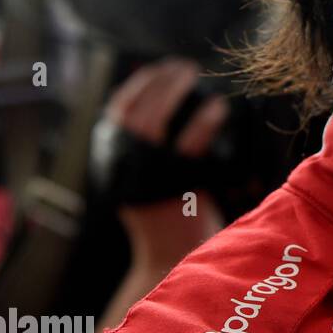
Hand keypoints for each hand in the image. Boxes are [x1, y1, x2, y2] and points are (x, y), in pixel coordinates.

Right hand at [104, 58, 227, 279]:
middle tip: (183, 67)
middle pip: (131, 113)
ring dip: (172, 91)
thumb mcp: (153, 184)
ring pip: (151, 123)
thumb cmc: (172, 223)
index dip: (136, 88)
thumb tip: (168, 111)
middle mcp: (122, 172)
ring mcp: (145, 181)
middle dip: (156, 82)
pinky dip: (203, 122)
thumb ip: (153, 155)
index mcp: (113, 166)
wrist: (173, 264)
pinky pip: (187, 146)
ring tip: (195, 76)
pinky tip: (219, 109)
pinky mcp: (173, 190)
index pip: (114, 116)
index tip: (157, 69)